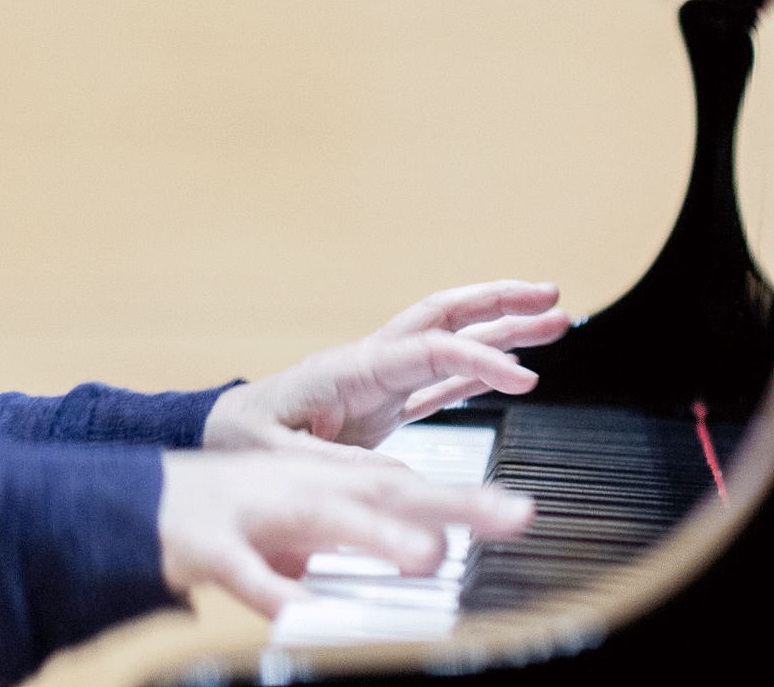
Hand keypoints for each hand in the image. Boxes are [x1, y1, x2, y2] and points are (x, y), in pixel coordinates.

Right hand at [158, 449, 534, 617]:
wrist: (137, 502)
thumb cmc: (232, 512)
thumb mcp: (302, 518)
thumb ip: (362, 532)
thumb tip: (432, 544)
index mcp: (323, 483)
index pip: (405, 484)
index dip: (465, 496)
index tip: (523, 513)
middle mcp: (299, 490)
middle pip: (383, 490)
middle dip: (451, 503)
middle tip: (513, 516)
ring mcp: (255, 514)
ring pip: (323, 522)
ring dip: (376, 536)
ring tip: (429, 554)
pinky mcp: (210, 545)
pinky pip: (245, 574)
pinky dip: (272, 591)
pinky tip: (298, 613)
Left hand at [203, 280, 568, 456]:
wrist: (218, 434)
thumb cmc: (240, 441)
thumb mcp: (278, 457)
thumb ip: (335, 464)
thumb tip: (400, 476)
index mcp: (349, 370)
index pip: (428, 351)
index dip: (479, 360)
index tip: (525, 379)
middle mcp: (370, 365)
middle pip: (444, 317)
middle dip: (497, 303)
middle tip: (551, 296)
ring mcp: (380, 382)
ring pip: (450, 344)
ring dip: (500, 330)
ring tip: (555, 320)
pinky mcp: (382, 405)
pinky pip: (440, 381)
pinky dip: (479, 373)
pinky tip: (513, 370)